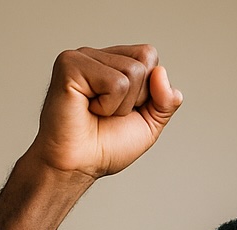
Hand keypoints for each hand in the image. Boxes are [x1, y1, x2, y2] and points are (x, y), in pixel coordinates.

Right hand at [27, 44, 182, 180]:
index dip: (149, 90)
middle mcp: (97, 56)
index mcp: (113, 63)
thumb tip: (162, 72)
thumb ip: (166, 101)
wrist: (79, 165)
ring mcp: (82, 57)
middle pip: (143, 63)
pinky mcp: (70, 64)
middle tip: (108, 114)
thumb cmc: (106, 147)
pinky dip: (108, 106)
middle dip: (136, 99)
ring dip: (121, 106)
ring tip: (97, 112)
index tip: (125, 110)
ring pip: (132, 72)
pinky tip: (88, 109)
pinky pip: (114, 82)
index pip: (149, 56)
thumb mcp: (149, 125)